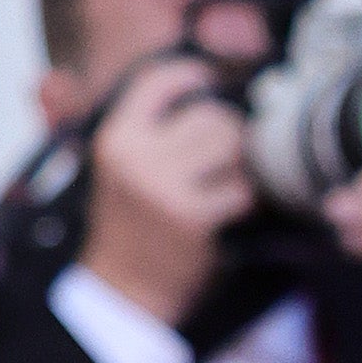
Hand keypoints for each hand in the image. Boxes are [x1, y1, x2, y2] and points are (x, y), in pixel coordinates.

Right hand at [73, 40, 259, 323]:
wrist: (125, 287)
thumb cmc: (129, 221)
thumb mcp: (118, 165)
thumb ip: (143, 122)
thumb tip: (189, 75)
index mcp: (116, 137)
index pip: (159, 80)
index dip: (192, 75)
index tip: (209, 80)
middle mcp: (136, 156)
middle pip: (209, 116)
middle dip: (228, 131)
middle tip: (225, 151)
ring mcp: (164, 187)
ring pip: (230, 147)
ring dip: (241, 162)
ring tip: (228, 177)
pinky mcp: (193, 218)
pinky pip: (241, 190)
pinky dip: (245, 197)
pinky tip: (232, 206)